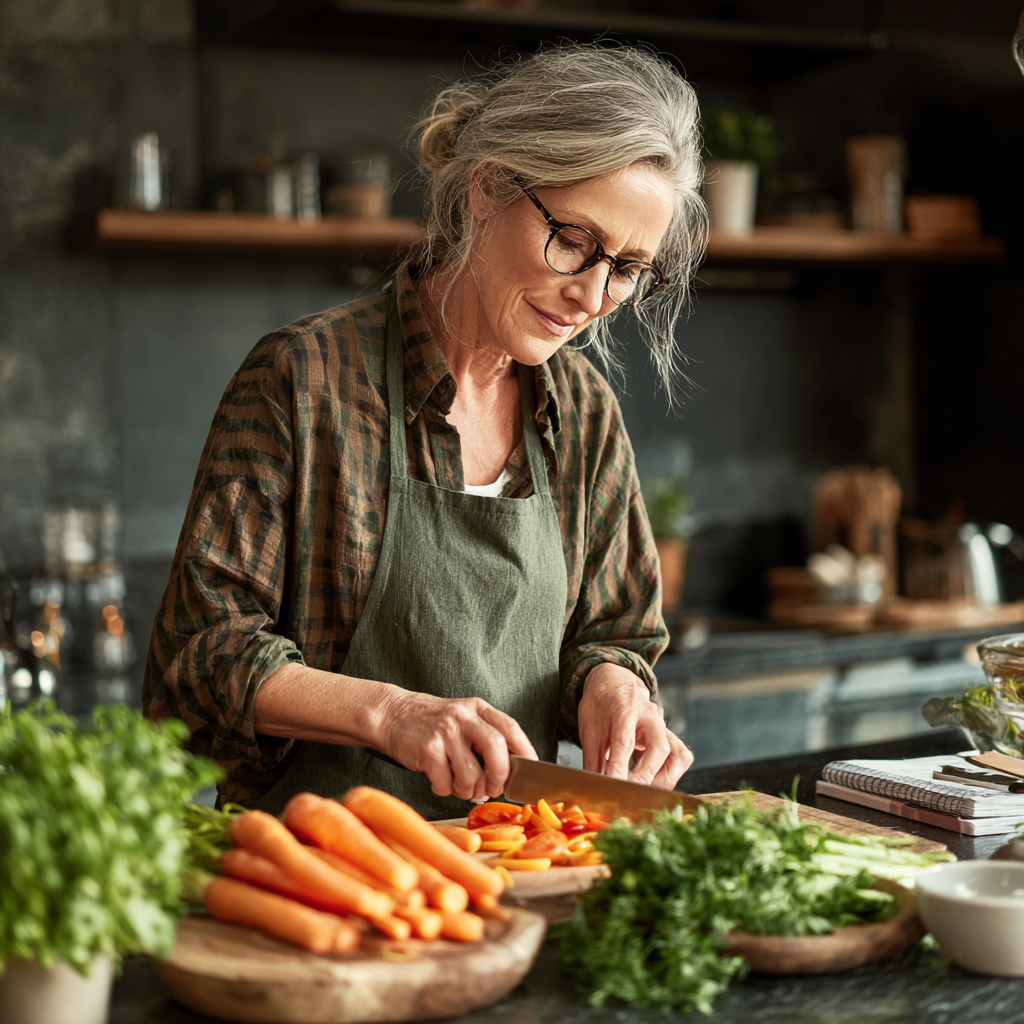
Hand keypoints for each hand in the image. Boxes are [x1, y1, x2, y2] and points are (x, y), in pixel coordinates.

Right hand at [378, 691, 537, 802]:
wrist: (392, 714)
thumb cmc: (433, 723)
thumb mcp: (464, 719)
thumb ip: (486, 738)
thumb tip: (509, 775)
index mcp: (478, 708)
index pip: (511, 729)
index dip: (525, 752)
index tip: (528, 770)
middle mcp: (463, 716)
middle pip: (496, 750)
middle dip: (499, 777)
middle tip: (493, 788)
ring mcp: (445, 732)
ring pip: (471, 774)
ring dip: (468, 790)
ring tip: (460, 785)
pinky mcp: (427, 749)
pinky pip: (446, 783)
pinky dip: (445, 789)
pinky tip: (440, 780)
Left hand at [578, 663, 691, 788]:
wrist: (615, 682)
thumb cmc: (601, 704)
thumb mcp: (589, 727)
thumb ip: (592, 758)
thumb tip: (593, 787)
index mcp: (624, 708)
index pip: (625, 741)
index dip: (619, 766)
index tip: (613, 785)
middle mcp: (650, 716)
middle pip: (660, 748)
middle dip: (646, 775)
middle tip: (629, 792)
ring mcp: (664, 726)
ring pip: (677, 755)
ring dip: (662, 779)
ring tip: (641, 790)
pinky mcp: (671, 736)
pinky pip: (681, 757)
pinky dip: (670, 775)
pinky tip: (652, 782)